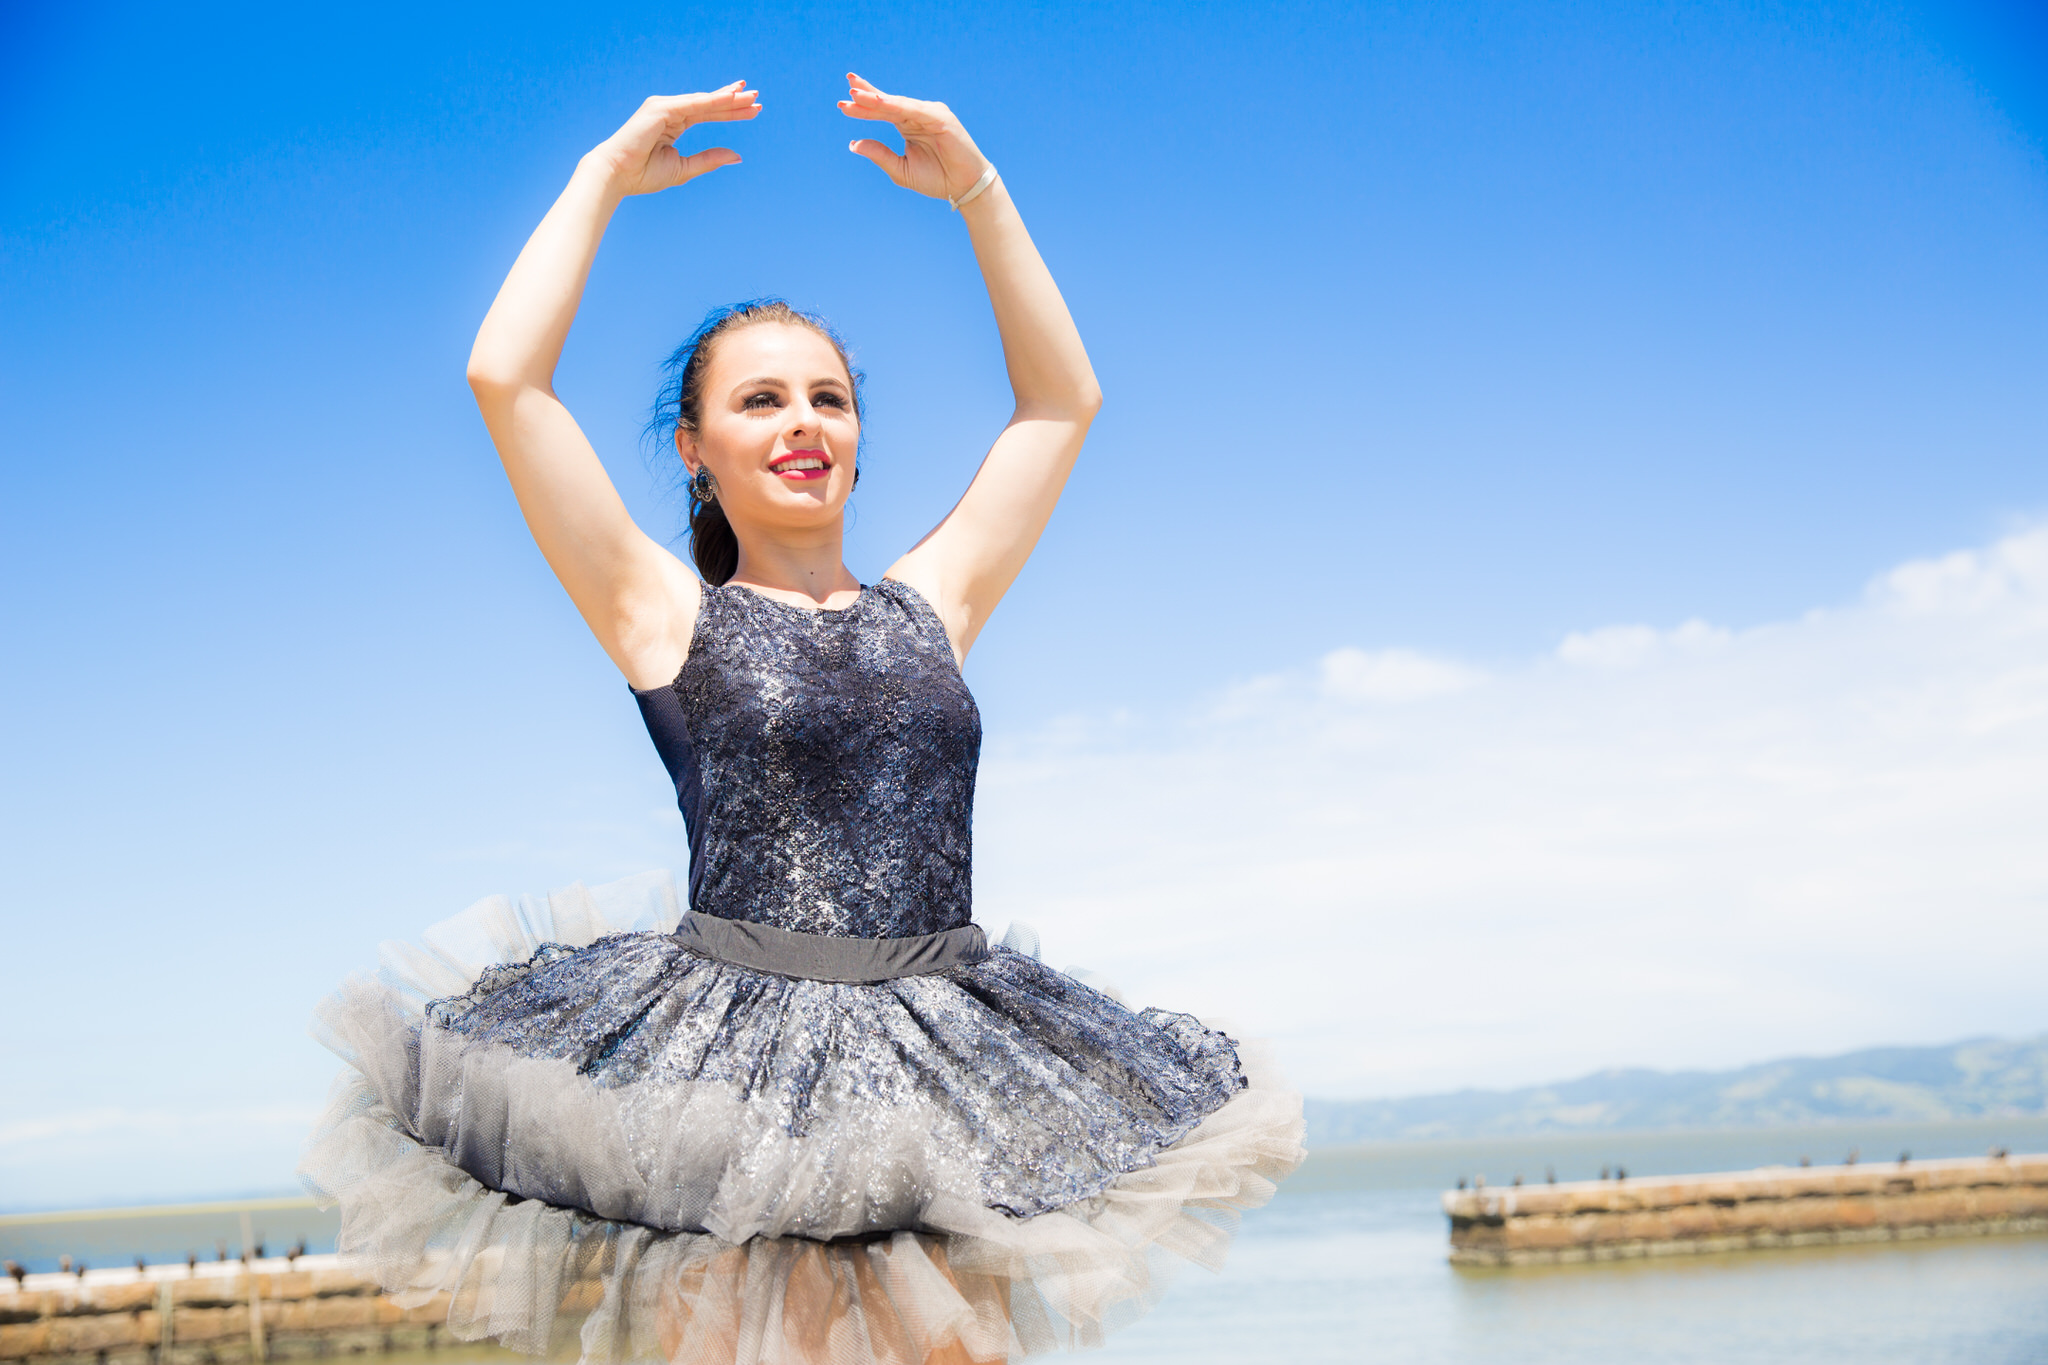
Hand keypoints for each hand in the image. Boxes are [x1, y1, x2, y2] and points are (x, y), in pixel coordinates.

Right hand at [587, 82, 760, 196]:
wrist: (617, 175)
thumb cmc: (643, 174)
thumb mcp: (684, 168)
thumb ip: (709, 160)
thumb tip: (737, 155)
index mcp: (674, 123)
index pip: (708, 113)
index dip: (730, 111)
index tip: (753, 110)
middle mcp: (670, 110)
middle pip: (709, 104)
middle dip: (733, 101)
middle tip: (758, 97)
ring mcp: (665, 107)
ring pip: (704, 101)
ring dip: (727, 99)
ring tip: (751, 97)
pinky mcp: (661, 108)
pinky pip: (693, 104)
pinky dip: (712, 101)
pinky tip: (730, 99)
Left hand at [839, 74, 991, 202]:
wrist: (964, 188)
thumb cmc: (936, 179)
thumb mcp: (900, 169)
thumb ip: (879, 154)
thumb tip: (853, 143)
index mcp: (907, 125)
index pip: (881, 110)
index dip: (863, 105)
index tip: (842, 102)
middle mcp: (917, 115)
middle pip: (887, 102)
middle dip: (867, 96)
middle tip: (848, 86)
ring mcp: (930, 114)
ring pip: (898, 104)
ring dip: (877, 99)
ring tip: (857, 94)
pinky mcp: (942, 118)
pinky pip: (915, 110)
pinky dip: (897, 105)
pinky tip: (880, 102)